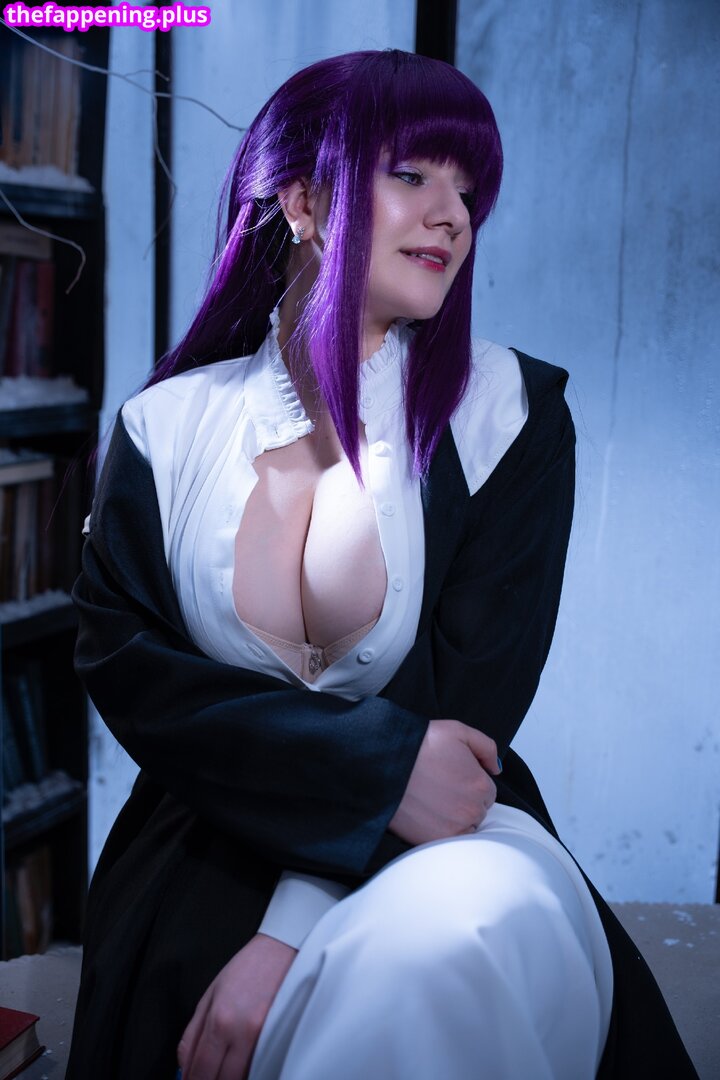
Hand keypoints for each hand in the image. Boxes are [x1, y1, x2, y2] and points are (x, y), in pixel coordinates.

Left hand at [177, 933, 297, 1079]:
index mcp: (218, 1019)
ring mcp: (261, 1037)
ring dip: (226, 1078)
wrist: (282, 950)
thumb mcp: (211, 994)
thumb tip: (185, 1063)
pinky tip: (240, 1064)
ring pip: (238, 1078)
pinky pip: (257, 1066)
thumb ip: (194, 1032)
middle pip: (217, 1079)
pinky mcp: (278, 1037)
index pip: (198, 1068)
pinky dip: (246, 1071)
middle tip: (205, 1076)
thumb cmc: (247, 968)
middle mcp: (239, 1032)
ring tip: (222, 1070)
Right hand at [388, 719, 499, 844]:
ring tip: (430, 799)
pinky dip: (437, 829)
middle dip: (462, 799)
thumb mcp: (457, 731)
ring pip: (462, 826)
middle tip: (438, 785)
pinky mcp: (434, 841)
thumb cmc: (419, 744)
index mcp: (481, 785)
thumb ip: (486, 747)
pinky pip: (445, 839)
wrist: (384, 761)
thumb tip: (496, 769)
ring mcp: (453, 829)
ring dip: (452, 817)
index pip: (486, 791)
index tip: (451, 775)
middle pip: (476, 810)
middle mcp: (472, 811)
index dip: (469, 782)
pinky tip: (424, 812)